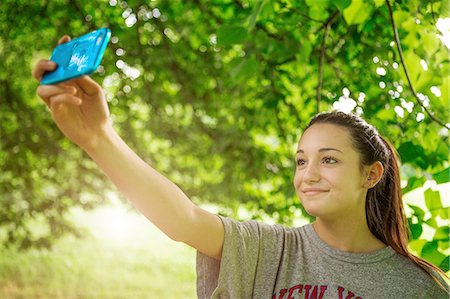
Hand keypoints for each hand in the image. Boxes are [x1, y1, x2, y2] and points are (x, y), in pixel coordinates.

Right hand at [32, 35, 110, 150]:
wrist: (100, 131)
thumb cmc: (98, 111)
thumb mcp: (95, 91)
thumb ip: (84, 79)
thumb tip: (72, 70)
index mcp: (69, 80)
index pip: (59, 62)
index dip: (60, 49)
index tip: (66, 39)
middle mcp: (59, 88)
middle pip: (40, 73)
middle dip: (43, 65)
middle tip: (55, 65)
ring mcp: (55, 100)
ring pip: (42, 87)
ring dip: (57, 85)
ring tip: (75, 89)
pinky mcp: (55, 112)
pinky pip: (53, 100)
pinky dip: (65, 96)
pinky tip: (78, 99)